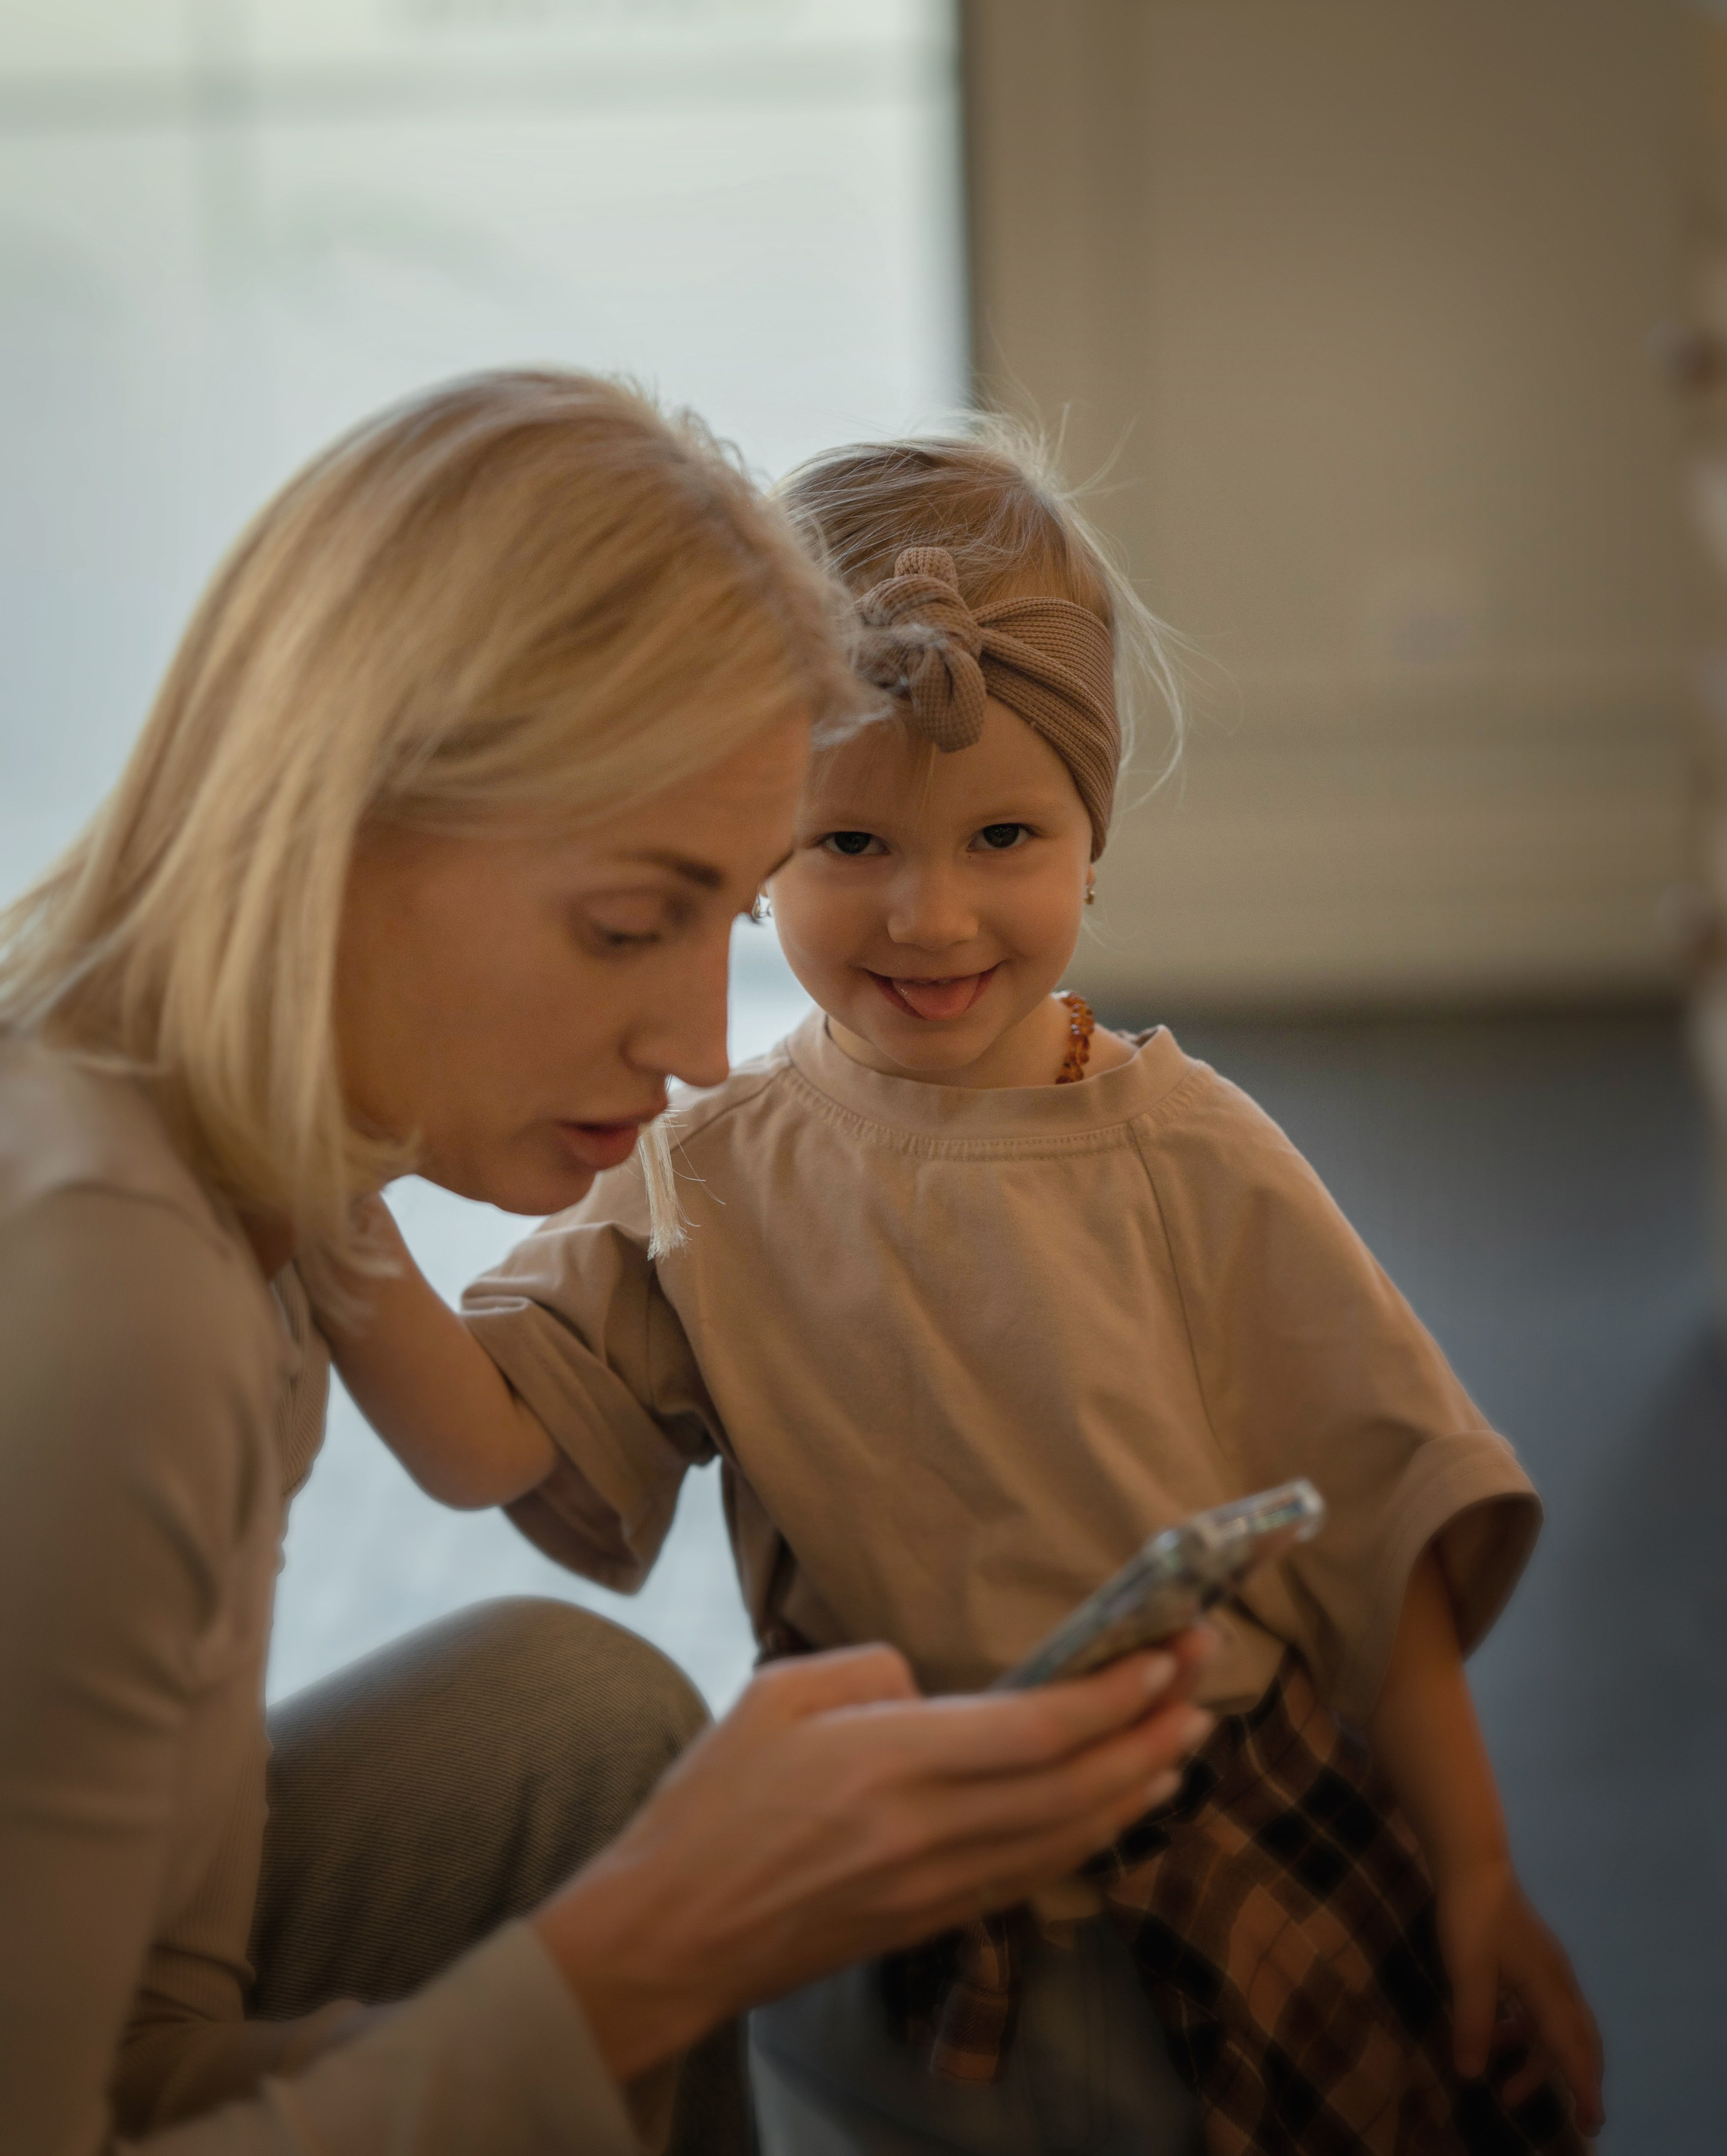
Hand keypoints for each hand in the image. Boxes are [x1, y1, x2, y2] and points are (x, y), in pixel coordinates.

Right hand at [535, 1633, 1214, 2082]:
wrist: (672, 1934)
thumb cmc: (711, 1805)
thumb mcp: (773, 1697)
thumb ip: (866, 1670)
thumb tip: (932, 1686)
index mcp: (887, 1760)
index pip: (1037, 1729)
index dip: (1115, 1694)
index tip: (1168, 1651)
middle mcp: (928, 1829)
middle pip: (1075, 1784)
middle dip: (1154, 1728)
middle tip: (1207, 1679)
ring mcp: (937, 1885)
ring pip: (1071, 1836)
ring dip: (1140, 1784)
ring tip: (1188, 1738)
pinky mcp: (933, 1919)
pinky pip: (1037, 1873)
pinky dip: (1094, 1836)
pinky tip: (1121, 1806)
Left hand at [1436, 1857, 1603, 2135]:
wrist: (1473, 1866)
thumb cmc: (1473, 1919)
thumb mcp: (1468, 1975)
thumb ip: (1473, 2025)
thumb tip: (1471, 2074)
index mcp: (1550, 1991)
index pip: (1574, 2049)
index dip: (1583, 2088)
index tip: (1593, 2123)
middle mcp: (1557, 1983)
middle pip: (1579, 2041)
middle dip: (1578, 2080)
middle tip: (1580, 2120)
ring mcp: (1545, 1969)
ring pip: (1554, 2027)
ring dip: (1535, 2060)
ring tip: (1504, 2090)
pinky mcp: (1529, 1959)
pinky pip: (1536, 2007)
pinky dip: (1520, 2030)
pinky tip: (1492, 2036)